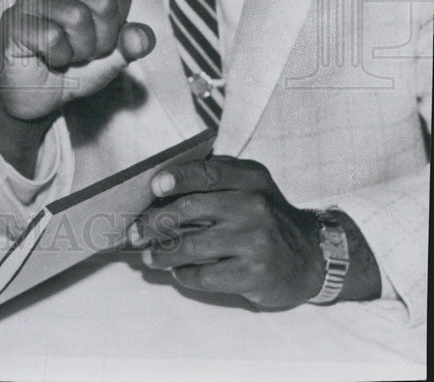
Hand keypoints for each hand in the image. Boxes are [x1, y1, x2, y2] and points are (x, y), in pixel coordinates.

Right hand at [0, 0, 154, 120]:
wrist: (39, 96)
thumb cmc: (73, 66)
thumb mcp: (113, 55)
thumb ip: (131, 43)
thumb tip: (142, 36)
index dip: (117, 24)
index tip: (97, 37)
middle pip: (103, 2)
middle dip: (99, 40)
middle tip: (78, 49)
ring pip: (78, 16)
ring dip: (78, 50)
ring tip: (62, 53)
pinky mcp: (14, 21)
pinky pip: (53, 38)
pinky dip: (57, 57)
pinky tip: (46, 57)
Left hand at [129, 157, 327, 307]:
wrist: (311, 256)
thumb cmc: (266, 217)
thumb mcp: (251, 186)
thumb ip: (215, 179)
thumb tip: (158, 188)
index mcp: (249, 179)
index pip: (207, 172)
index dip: (177, 177)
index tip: (153, 187)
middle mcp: (254, 206)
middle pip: (190, 209)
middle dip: (154, 222)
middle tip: (134, 233)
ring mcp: (255, 241)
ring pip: (191, 245)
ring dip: (162, 253)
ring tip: (149, 256)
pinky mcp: (254, 274)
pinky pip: (205, 275)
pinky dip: (184, 274)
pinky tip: (178, 272)